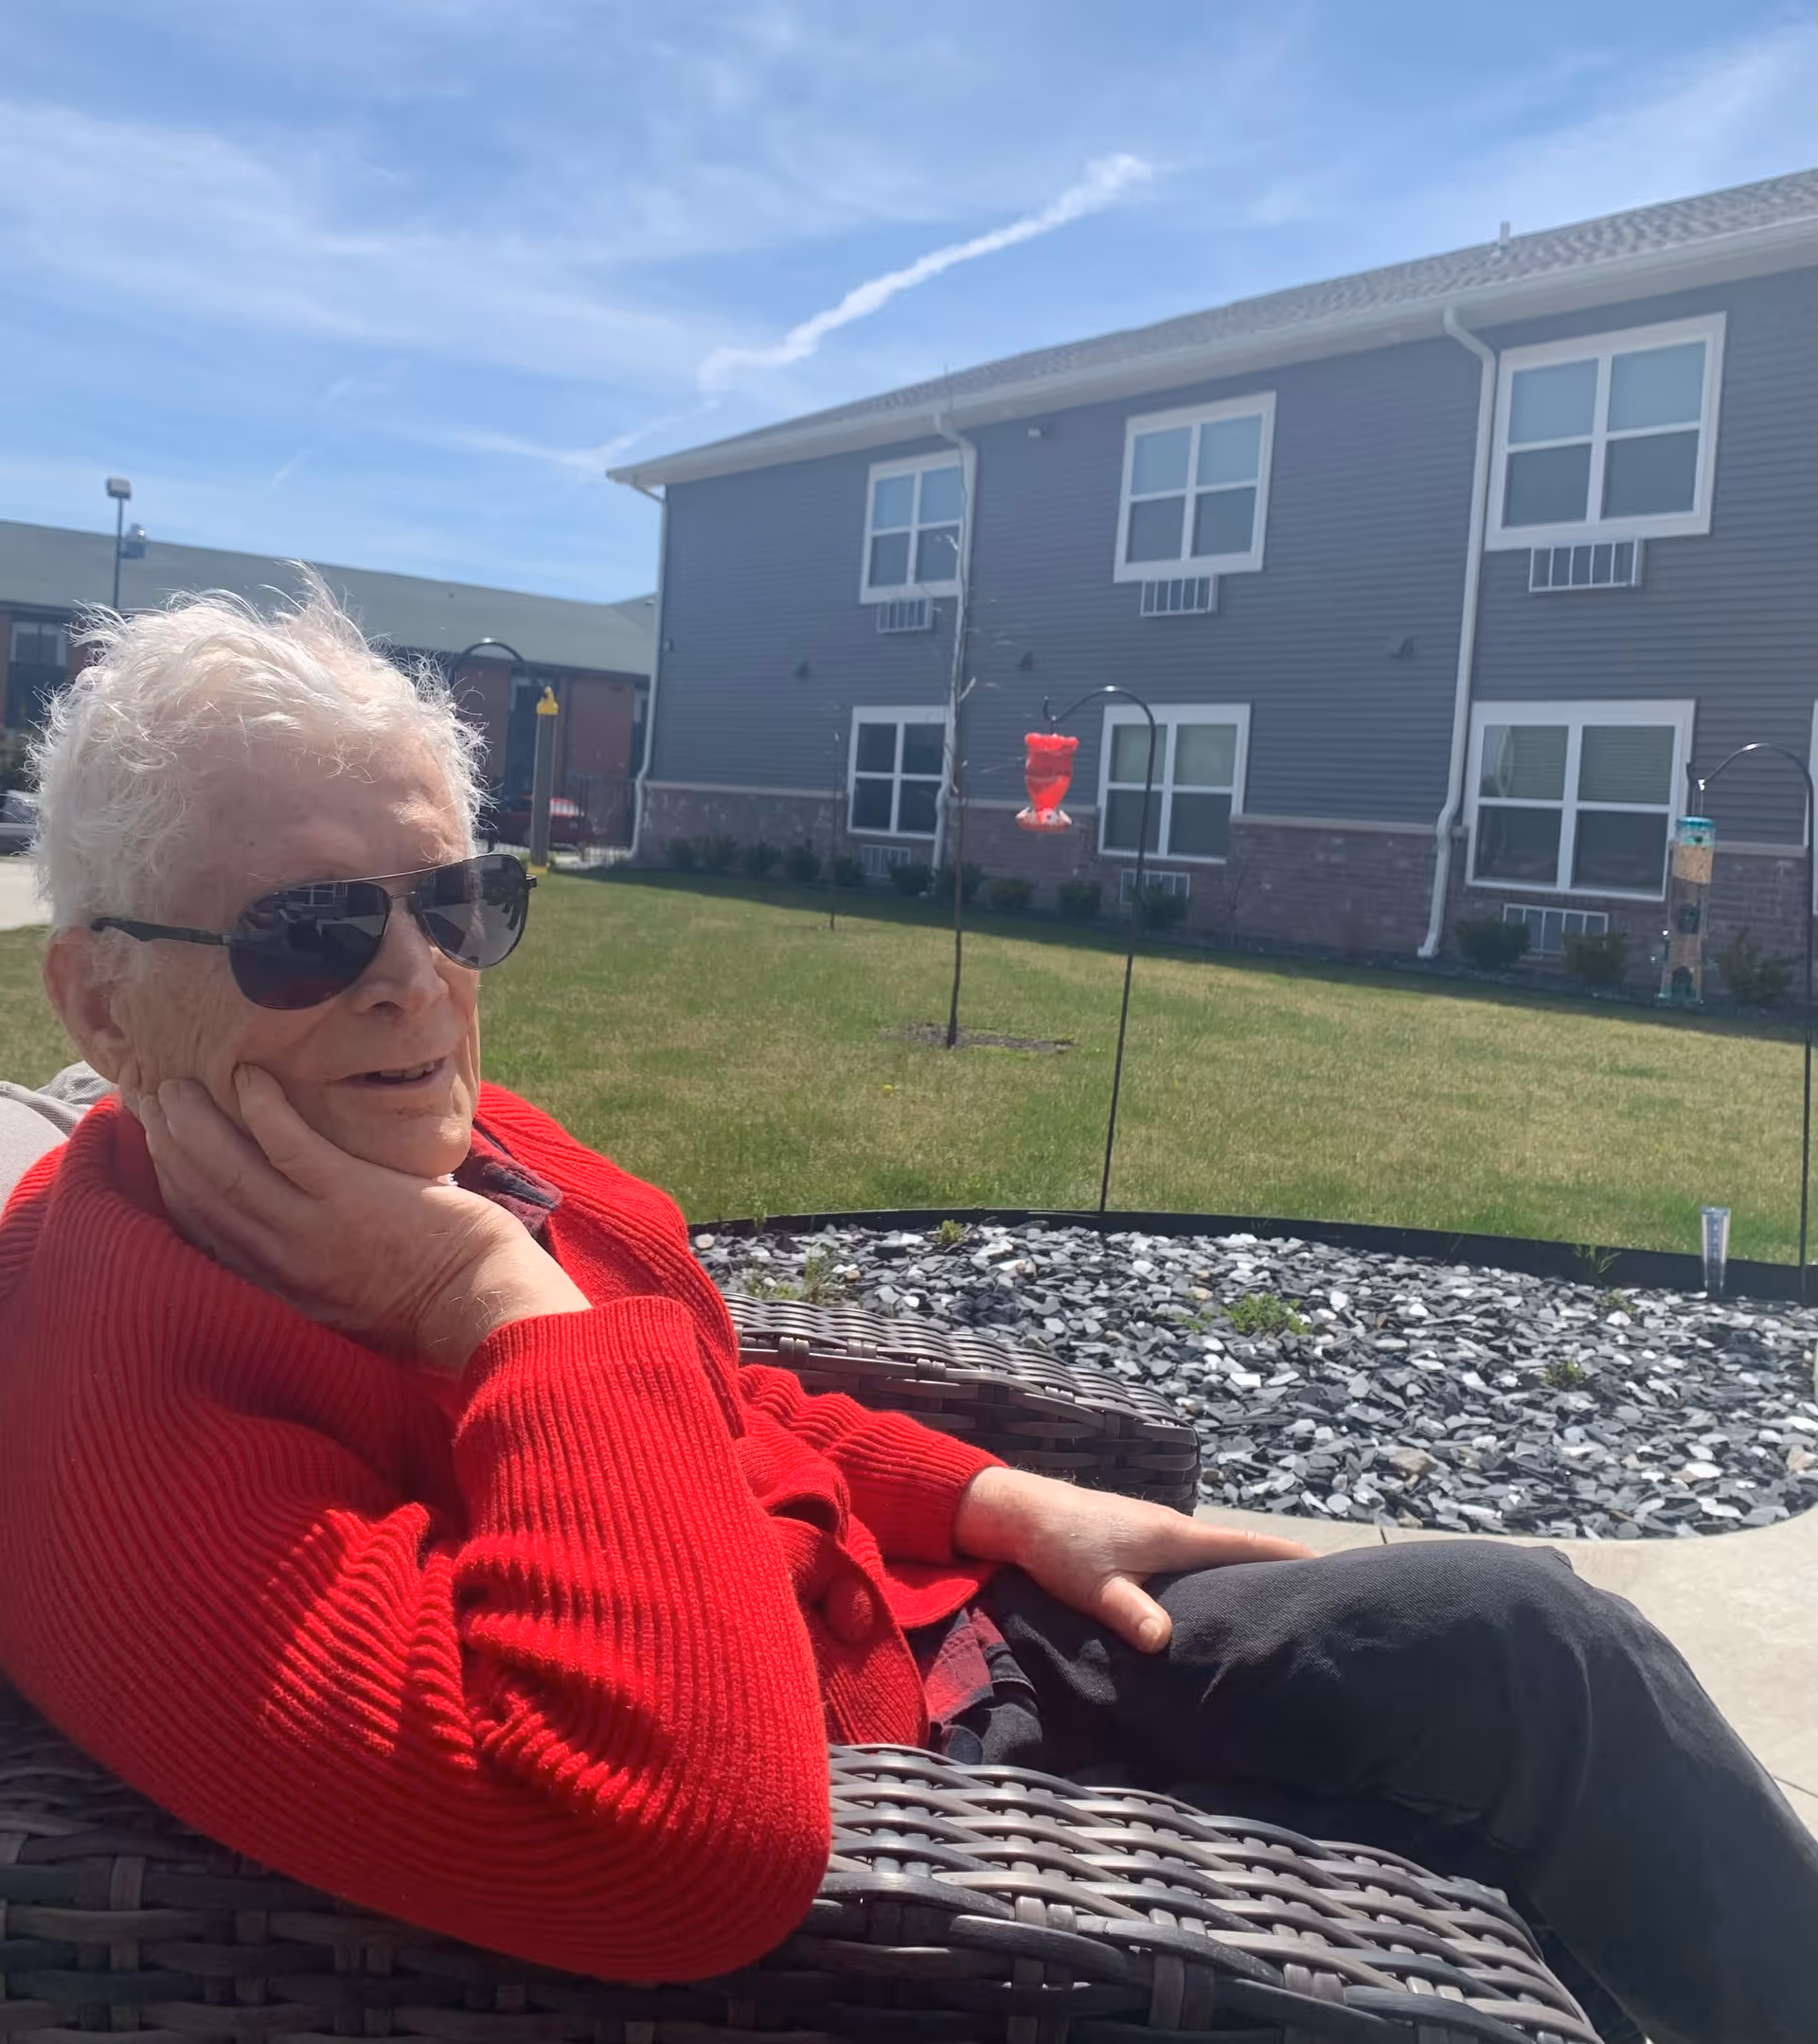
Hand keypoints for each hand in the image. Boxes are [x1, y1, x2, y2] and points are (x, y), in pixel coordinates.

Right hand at [138, 1066, 590, 1368]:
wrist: (481, 1304)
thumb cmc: (428, 1291)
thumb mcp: (345, 1290)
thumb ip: (307, 1259)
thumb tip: (286, 1214)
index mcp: (277, 1283)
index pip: (201, 1227)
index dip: (168, 1179)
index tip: (151, 1140)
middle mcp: (283, 1260)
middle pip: (201, 1194)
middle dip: (165, 1143)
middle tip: (143, 1096)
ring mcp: (315, 1229)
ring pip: (231, 1170)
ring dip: (196, 1123)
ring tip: (174, 1083)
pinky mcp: (353, 1198)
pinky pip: (292, 1147)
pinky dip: (265, 1110)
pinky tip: (248, 1078)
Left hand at [953, 1465, 1313, 1652]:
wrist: (1022, 1513)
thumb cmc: (1062, 1546)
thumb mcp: (1095, 1585)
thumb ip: (1130, 1611)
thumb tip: (1165, 1640)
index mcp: (1177, 1536)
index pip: (1248, 1545)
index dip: (1291, 1558)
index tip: (1333, 1574)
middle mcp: (1177, 1530)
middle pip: (1241, 1552)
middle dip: (1277, 1573)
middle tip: (1315, 1606)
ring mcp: (1160, 1534)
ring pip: (1215, 1557)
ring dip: (1244, 1577)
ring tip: (1273, 1612)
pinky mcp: (1142, 1542)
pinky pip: (1193, 1561)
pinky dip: (1214, 1578)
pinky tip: (1213, 1606)